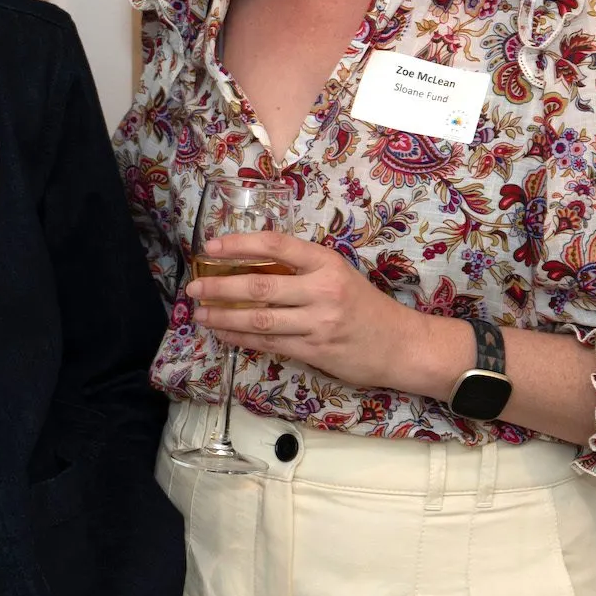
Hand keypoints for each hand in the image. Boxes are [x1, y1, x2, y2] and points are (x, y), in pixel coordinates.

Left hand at [187, 232, 457, 392]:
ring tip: (200, 313)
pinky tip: (224, 333)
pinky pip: (270, 343)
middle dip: (220, 286)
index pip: (275, 246)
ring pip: (259, 319)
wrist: (402, 344)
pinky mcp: (316, 351)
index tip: (210, 247)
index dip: (239, 245)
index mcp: (326, 262)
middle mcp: (322, 289)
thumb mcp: (338, 274)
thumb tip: (247, 267)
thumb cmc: (365, 306)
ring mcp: (318, 322)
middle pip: (259, 285)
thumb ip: (300, 270)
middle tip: (193, 287)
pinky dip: (242, 338)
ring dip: (224, 316)